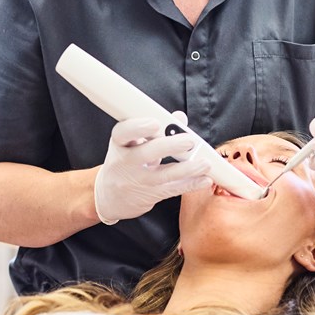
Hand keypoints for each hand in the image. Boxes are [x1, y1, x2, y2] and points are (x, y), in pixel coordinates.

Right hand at [93, 113, 207, 223]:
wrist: (109, 197)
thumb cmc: (124, 163)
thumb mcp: (132, 144)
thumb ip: (156, 130)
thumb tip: (180, 117)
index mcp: (119, 144)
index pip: (123, 133)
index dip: (138, 128)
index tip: (155, 123)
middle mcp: (125, 163)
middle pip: (147, 153)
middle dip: (170, 146)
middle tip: (189, 140)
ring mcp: (138, 181)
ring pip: (164, 175)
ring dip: (187, 169)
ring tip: (205, 163)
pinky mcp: (150, 195)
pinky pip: (172, 190)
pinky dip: (190, 184)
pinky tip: (204, 180)